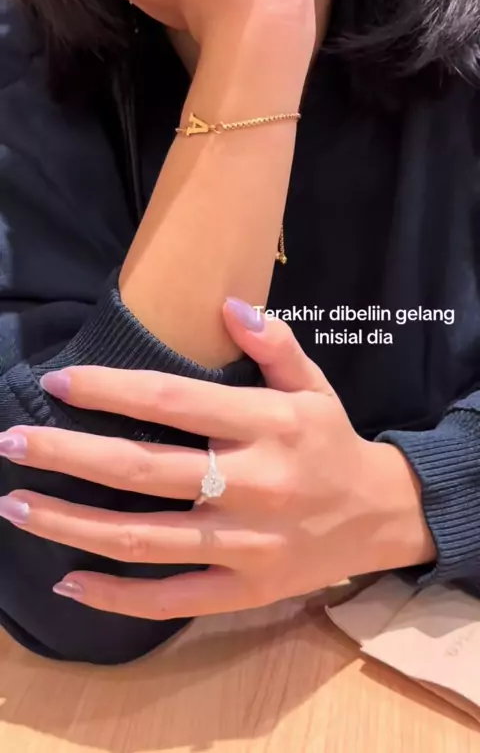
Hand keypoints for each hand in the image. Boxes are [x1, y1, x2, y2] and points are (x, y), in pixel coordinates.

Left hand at [0, 303, 434, 619]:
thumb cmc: (332, 443)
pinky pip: (171, 598)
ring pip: (144, 538)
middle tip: (12, 442)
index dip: (111, 391)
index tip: (59, 383)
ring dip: (71, 524)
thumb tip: (226, 303)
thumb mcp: (314, 385)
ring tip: (16, 504)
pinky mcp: (243, 590)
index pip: (174, 402)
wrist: (380, 517)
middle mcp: (252, 485)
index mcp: (267, 426)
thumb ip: (274, 344)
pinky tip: (67, 581)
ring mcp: (245, 545)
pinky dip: (116, 596)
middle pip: (143, 471)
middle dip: (67, 455)